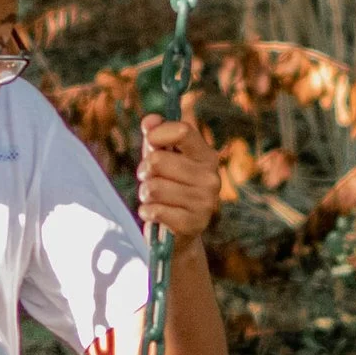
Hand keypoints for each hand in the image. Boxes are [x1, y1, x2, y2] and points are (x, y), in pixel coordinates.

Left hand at [136, 113, 219, 247]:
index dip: (157, 134)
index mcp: (206, 156)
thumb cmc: (167, 188)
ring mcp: (205, 202)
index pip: (182, 131)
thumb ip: (155, 138)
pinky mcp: (194, 224)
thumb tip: (150, 120)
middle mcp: (211, 177)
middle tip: (148, 179)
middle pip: (158, 161)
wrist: (177, 234)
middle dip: (144, 170)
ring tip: (152, 198)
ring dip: (145, 193)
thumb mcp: (161, 159)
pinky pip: (155, 211)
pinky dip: (147, 212)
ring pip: (153, 187)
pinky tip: (154, 214)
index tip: (149, 141)